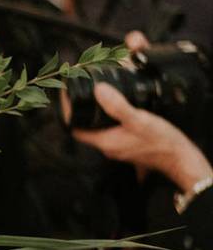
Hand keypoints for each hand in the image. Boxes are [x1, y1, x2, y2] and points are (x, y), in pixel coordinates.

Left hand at [73, 83, 212, 191]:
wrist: (179, 157)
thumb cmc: (160, 142)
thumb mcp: (138, 119)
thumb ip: (117, 106)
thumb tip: (99, 91)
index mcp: (104, 142)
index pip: (75, 129)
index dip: (70, 115)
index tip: (69, 100)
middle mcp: (108, 147)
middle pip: (86, 129)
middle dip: (83, 113)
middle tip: (84, 96)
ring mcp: (118, 148)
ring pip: (100, 130)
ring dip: (97, 117)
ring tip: (100, 100)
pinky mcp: (128, 146)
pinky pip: (113, 132)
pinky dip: (111, 121)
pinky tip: (120, 112)